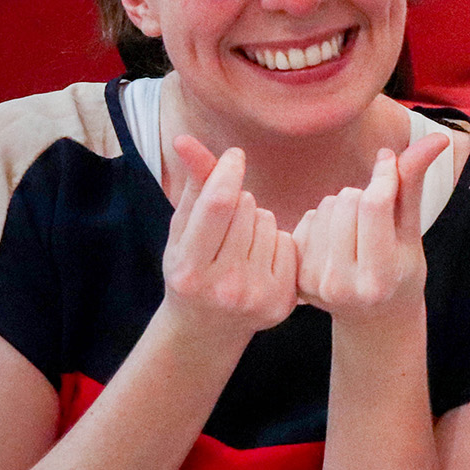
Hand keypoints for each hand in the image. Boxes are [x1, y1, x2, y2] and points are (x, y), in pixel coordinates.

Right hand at [161, 135, 298, 342]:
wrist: (207, 330)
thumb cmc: (190, 271)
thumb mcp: (180, 233)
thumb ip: (192, 187)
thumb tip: (186, 139)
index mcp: (189, 269)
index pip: (219, 205)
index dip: (228, 173)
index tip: (235, 156)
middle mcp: (223, 286)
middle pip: (247, 208)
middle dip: (239, 203)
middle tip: (226, 227)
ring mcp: (256, 296)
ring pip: (269, 222)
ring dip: (257, 222)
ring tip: (241, 246)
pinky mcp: (283, 302)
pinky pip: (288, 242)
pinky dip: (276, 242)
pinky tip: (260, 260)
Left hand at [292, 132, 450, 322]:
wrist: (372, 316)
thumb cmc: (401, 270)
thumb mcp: (412, 233)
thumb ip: (415, 185)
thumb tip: (436, 139)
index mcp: (379, 278)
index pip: (374, 205)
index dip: (383, 175)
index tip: (389, 160)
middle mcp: (342, 285)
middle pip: (348, 201)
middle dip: (365, 196)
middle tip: (376, 219)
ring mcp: (314, 283)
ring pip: (327, 206)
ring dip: (344, 207)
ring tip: (357, 230)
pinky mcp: (295, 275)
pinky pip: (309, 218)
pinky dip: (325, 220)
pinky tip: (336, 240)